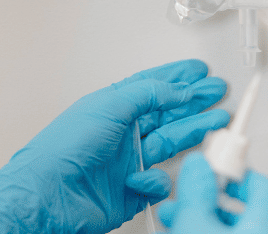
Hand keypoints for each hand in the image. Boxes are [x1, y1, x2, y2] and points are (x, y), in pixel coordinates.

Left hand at [0, 59, 229, 233]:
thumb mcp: (109, 106)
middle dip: (194, 102)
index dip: (176, 78)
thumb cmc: (64, 150)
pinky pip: (159, 183)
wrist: (49, 196)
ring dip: (194, 132)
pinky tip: (146, 177)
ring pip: (170, 144)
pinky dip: (157, 181)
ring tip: (218, 120)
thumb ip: (148, 93)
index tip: (199, 71)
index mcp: (112, 108)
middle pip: (167, 114)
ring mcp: (128, 163)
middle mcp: (122, 134)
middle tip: (218, 92)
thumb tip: (176, 87)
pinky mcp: (131, 192)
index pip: (151, 87)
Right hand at [156, 154, 267, 233]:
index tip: (214, 164)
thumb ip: (196, 191)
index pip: (262, 183)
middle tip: (186, 195)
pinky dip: (205, 231)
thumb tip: (198, 165)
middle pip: (242, 207)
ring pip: (229, 227)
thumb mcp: (195, 225)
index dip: (235, 169)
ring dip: (201, 217)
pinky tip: (179, 231)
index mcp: (266, 224)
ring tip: (174, 217)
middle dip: (207, 197)